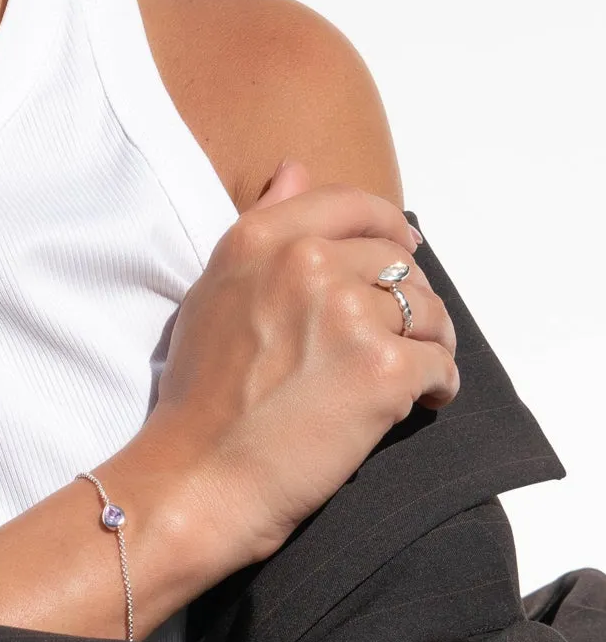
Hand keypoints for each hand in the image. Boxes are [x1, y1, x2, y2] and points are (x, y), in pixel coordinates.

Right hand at [128, 160, 458, 579]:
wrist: (200, 472)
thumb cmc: (202, 391)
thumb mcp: (216, 287)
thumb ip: (265, 223)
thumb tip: (296, 169)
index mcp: (261, 237)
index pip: (354, 205)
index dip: (388, 229)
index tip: (401, 251)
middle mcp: (306, 262)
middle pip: (399, 262)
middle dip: (406, 300)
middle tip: (393, 338)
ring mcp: (347, 312)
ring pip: (429, 311)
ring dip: (429, 343)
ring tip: (405, 374)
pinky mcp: (382, 368)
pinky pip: (441, 364)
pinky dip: (437, 386)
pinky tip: (414, 402)